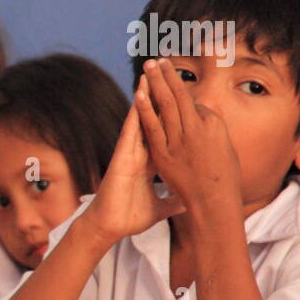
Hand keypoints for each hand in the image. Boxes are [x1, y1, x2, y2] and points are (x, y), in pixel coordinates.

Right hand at [80, 82, 185, 246]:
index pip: (165, 134)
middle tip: (167, 73)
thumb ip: (174, 202)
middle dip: (160, 97)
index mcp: (150, 163)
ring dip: (146, 95)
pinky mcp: (122, 155)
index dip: (174, 117)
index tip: (185, 101)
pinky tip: (140, 94)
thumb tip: (189, 202)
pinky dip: (136, 111)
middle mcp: (140, 153)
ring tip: (152, 72)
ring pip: (141, 118)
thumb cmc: (130, 218)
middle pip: (153, 119)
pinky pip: (130, 129)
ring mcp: (130, 152)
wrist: (110, 227)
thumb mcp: (160, 208)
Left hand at [137, 58, 242, 214]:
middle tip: (158, 58)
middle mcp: (199, 128)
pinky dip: (147, 108)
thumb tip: (198, 119)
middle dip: (168, 75)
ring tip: (149, 65)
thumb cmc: (222, 180)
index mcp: (213, 126)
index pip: (193, 104)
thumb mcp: (222, 150)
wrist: (214, 203)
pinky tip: (140, 93)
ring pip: (168, 105)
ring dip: (157, 83)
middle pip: (180, 96)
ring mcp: (181, 140)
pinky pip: (154, 126)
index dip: (180, 89)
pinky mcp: (165, 153)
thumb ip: (209, 131)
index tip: (170, 72)